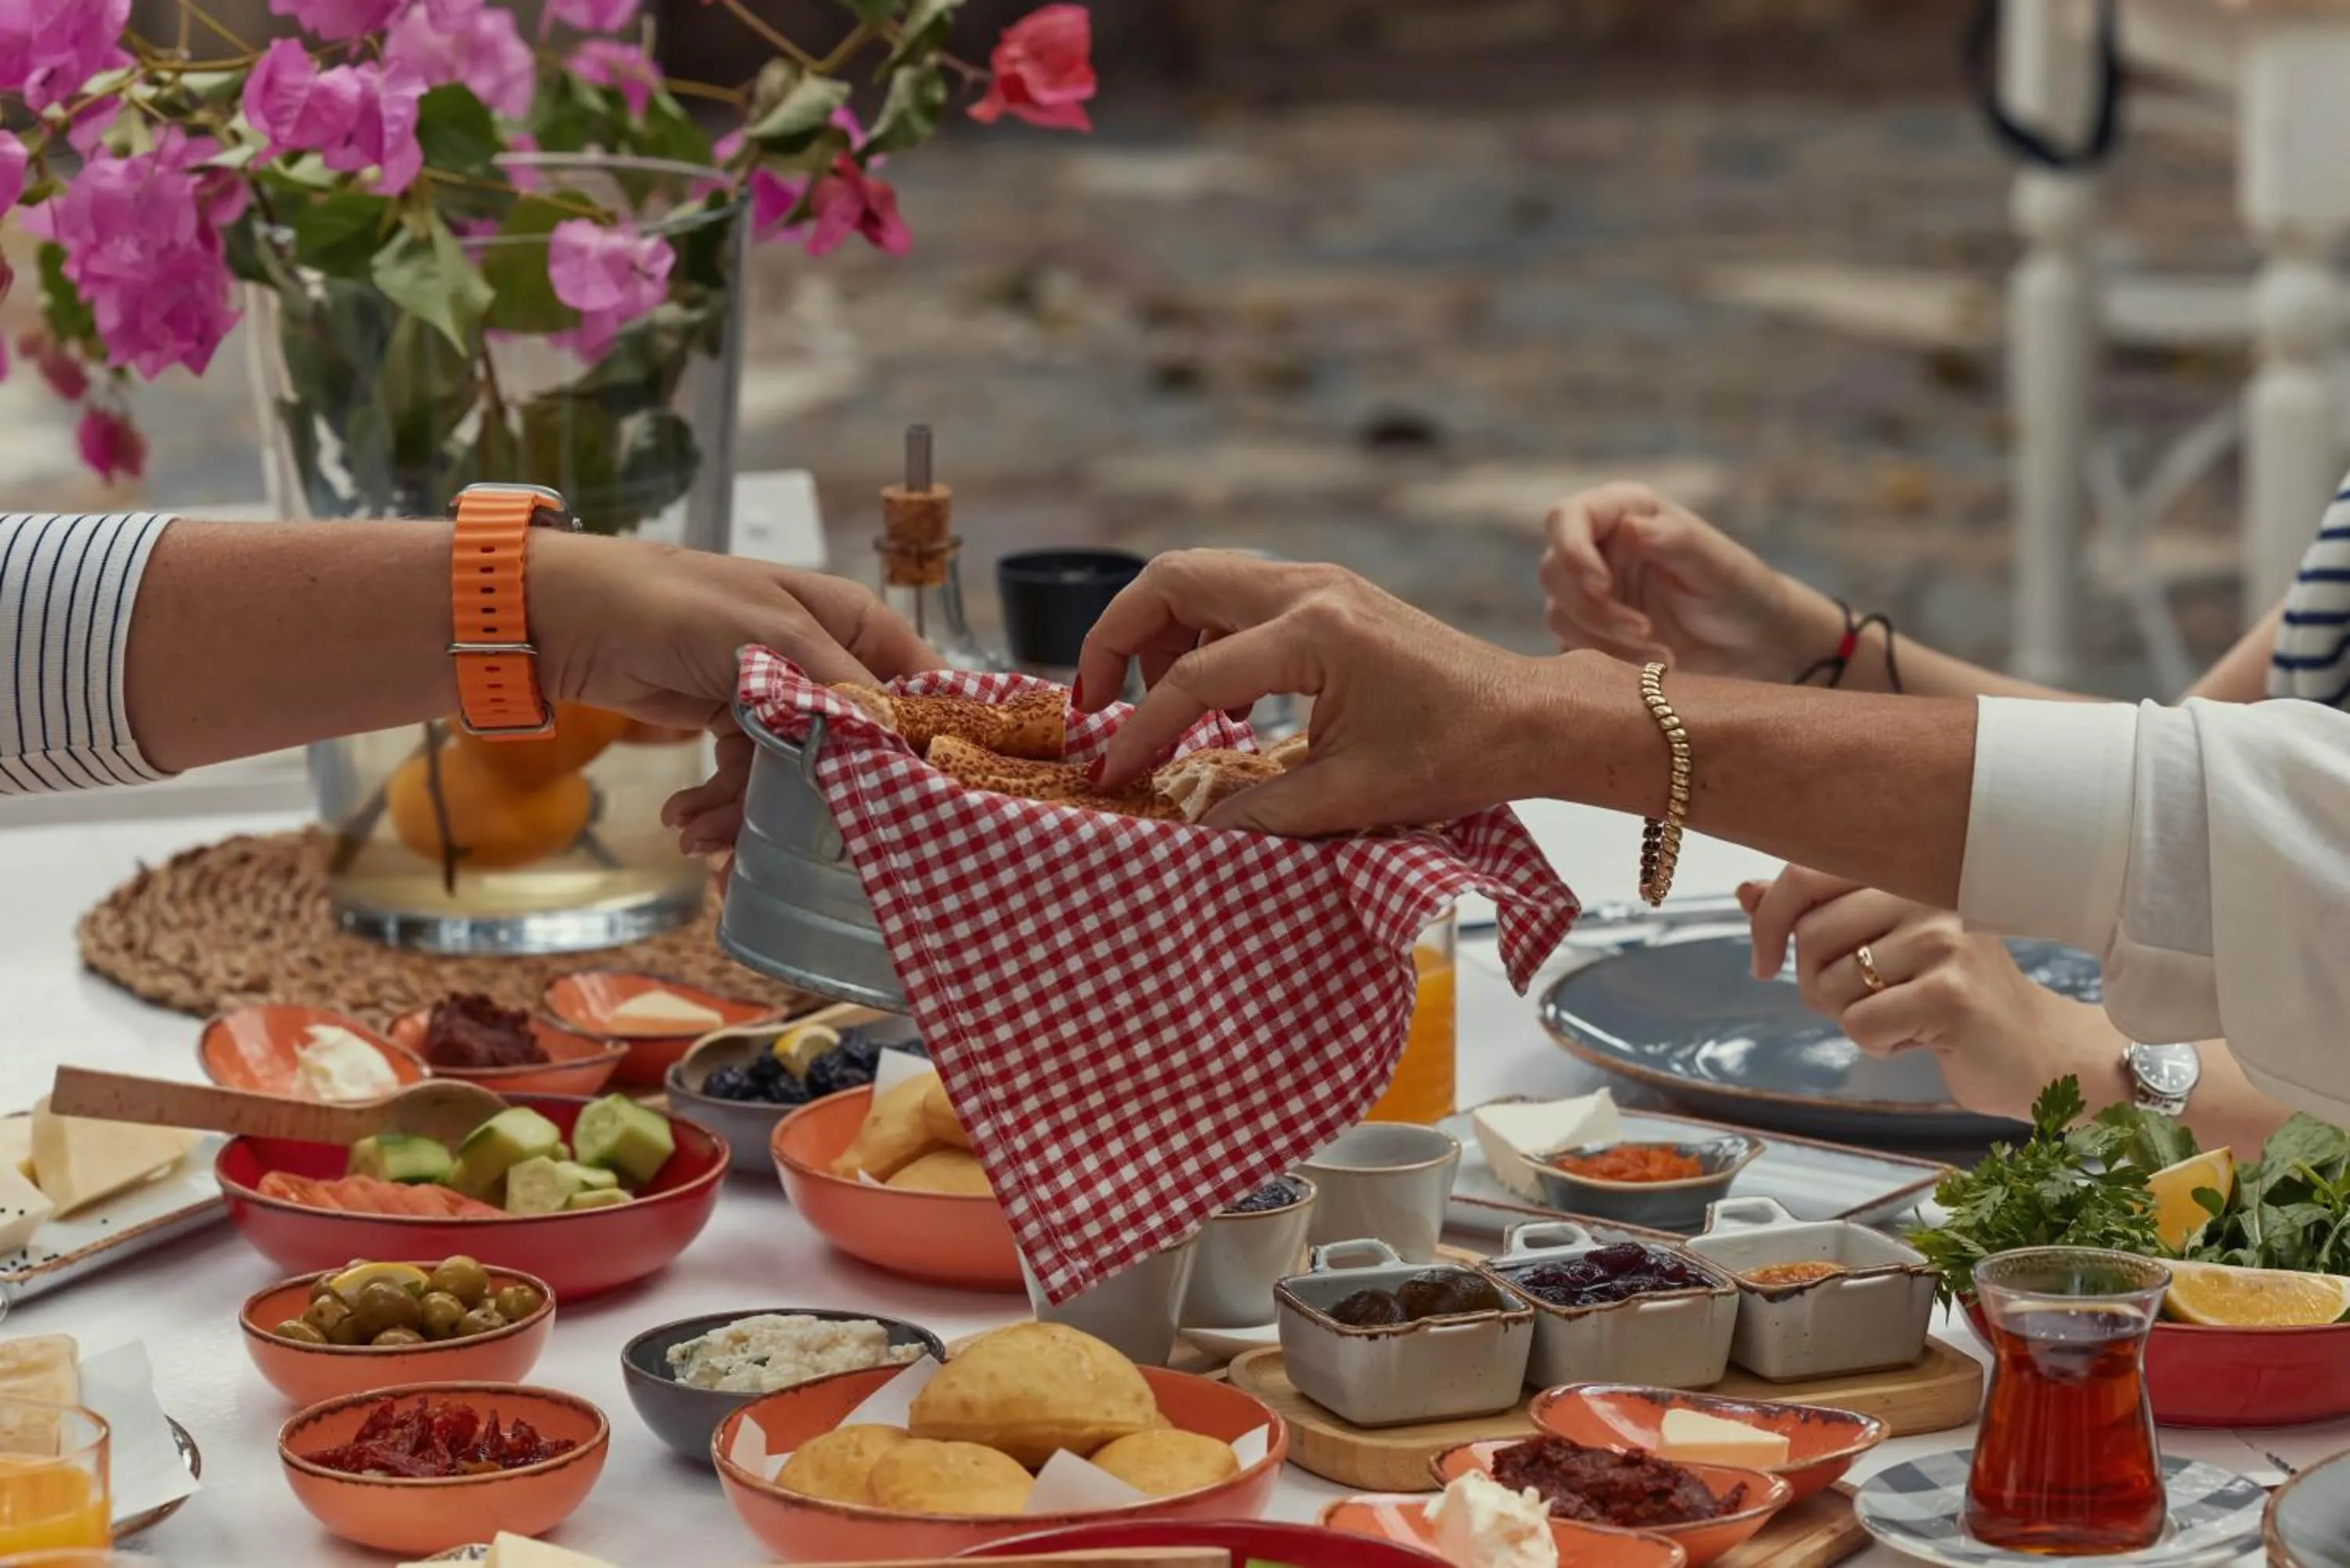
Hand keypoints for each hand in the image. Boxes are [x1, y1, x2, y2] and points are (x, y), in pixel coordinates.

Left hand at [526, 534, 936, 859]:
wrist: (571, 620)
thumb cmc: (674, 605)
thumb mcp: (770, 638)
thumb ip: (841, 691)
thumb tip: (902, 748)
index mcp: (854, 624)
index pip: (922, 689)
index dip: (927, 747)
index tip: (923, 805)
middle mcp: (827, 663)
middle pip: (862, 750)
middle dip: (824, 803)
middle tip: (802, 848)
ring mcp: (782, 700)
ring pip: (801, 779)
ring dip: (752, 817)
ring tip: (701, 838)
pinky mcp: (738, 728)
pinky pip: (752, 785)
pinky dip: (719, 810)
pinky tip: (684, 822)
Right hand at [1077, 551, 1554, 835]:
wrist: (1528, 718)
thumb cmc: (1456, 754)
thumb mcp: (1350, 796)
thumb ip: (1258, 811)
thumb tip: (1188, 826)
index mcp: (1314, 634)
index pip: (1191, 678)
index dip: (1141, 731)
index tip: (1110, 776)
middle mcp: (1310, 588)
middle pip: (1171, 579)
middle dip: (1114, 636)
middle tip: (1093, 701)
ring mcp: (1321, 581)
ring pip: (1200, 575)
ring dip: (1158, 629)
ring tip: (1153, 700)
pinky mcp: (1330, 592)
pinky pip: (1238, 593)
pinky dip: (1202, 630)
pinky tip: (1220, 700)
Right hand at [1540, 483, 1826, 678]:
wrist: (1754, 646)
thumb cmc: (1741, 592)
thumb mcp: (1717, 564)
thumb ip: (1675, 539)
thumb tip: (1629, 526)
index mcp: (1625, 513)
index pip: (1567, 517)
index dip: (1571, 550)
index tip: (1601, 587)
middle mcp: (1599, 548)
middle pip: (1554, 570)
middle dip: (1593, 608)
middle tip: (1644, 630)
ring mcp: (1591, 592)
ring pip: (1559, 613)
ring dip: (1603, 639)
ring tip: (1660, 655)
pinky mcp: (1590, 633)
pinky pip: (1571, 648)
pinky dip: (1607, 661)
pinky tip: (1650, 668)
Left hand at [1743, 866, 2114, 1123]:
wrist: (2032, 1050)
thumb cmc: (1945, 995)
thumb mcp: (1877, 946)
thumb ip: (1814, 915)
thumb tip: (1745, 892)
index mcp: (1904, 873)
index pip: (1802, 876)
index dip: (1768, 924)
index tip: (1765, 964)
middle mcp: (1926, 895)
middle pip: (1809, 936)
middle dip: (1815, 984)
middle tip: (1862, 1001)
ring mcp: (1943, 940)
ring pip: (1830, 984)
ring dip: (1850, 1017)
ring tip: (1903, 1014)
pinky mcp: (1951, 993)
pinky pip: (1859, 1023)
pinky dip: (1876, 1044)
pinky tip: (1920, 1037)